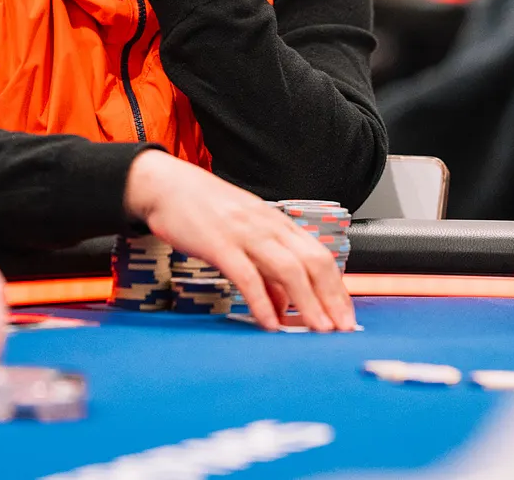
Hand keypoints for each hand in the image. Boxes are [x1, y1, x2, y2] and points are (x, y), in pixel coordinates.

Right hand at [123, 150, 355, 332]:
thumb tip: (284, 306)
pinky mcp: (219, 244)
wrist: (166, 184)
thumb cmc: (205, 210)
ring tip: (318, 330)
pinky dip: (261, 301)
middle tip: (343, 329)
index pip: (320, 256)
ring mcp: (245, 233)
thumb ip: (265, 270)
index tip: (347, 315)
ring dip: (307, 303)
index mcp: (277, 223)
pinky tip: (270, 324)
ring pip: (287, 269)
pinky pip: (246, 276)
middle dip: (332, 298)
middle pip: (312, 263)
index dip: (337, 288)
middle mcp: (268, 226)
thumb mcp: (243, 234)